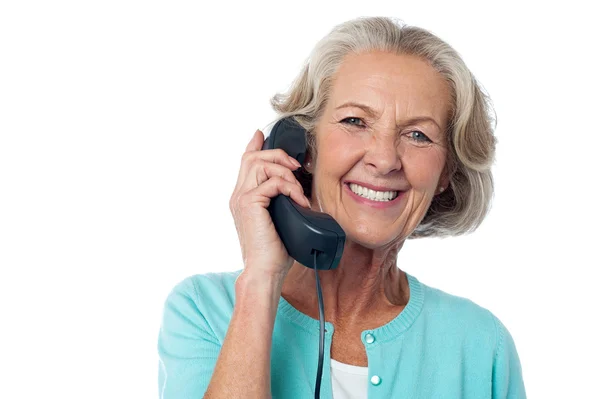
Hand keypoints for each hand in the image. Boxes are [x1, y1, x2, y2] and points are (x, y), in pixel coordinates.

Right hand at [229, 129, 310, 278]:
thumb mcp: (280, 219)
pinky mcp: (250, 203)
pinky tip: (300, 201)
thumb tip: (298, 190)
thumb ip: (281, 201)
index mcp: (244, 198)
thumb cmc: (275, 251)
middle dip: (278, 155)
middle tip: (296, 167)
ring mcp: (242, 198)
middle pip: (252, 157)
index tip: (262, 134)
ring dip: (285, 172)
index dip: (253, 145)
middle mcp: (238, 195)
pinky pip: (273, 182)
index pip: (245, 162)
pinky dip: (290, 188)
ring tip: (299, 190)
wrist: (265, 271)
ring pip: (260, 164)